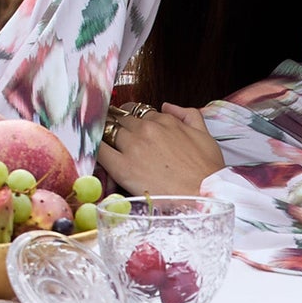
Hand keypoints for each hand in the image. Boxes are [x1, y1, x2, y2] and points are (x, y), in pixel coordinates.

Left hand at [98, 103, 223, 195]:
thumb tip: (167, 106)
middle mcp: (147, 129)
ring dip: (106, 135)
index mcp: (165, 121)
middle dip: (119, 125)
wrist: (204, 197)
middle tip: (117, 136)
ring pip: (109, 130)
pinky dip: (95, 148)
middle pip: (122, 119)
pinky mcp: (122, 167)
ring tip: (105, 143)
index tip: (132, 127)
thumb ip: (189, 115)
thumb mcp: (206, 136)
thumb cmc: (207, 172)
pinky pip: (100, 150)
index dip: (135, 120)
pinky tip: (94, 150)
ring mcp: (133, 147)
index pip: (140, 112)